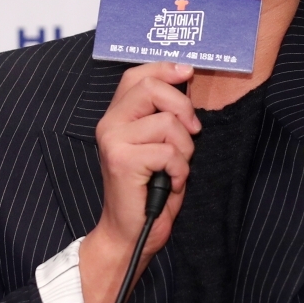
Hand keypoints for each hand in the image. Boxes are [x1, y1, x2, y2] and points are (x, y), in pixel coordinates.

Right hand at [79, 61, 200, 302]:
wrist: (129, 233)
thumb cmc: (150, 189)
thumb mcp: (158, 144)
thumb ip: (164, 115)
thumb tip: (187, 82)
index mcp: (117, 116)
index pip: (137, 75)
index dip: (164, 68)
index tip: (188, 72)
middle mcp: (110, 123)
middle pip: (151, 87)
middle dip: (182, 106)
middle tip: (193, 131)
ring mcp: (113, 141)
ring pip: (167, 123)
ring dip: (184, 148)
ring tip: (174, 168)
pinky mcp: (122, 160)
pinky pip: (168, 152)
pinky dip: (179, 169)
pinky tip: (170, 183)